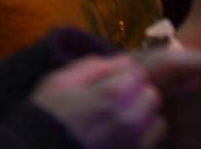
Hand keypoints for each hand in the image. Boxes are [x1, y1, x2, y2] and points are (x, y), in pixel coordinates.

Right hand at [31, 55, 164, 148]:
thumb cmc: (44, 119)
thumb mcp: (60, 82)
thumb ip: (95, 66)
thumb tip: (123, 60)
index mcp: (114, 93)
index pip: (139, 73)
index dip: (124, 77)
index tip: (109, 85)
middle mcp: (131, 118)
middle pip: (151, 96)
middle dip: (137, 96)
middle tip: (114, 105)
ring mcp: (133, 143)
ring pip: (156, 121)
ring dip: (143, 119)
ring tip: (119, 124)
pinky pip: (150, 143)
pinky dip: (142, 139)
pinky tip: (120, 140)